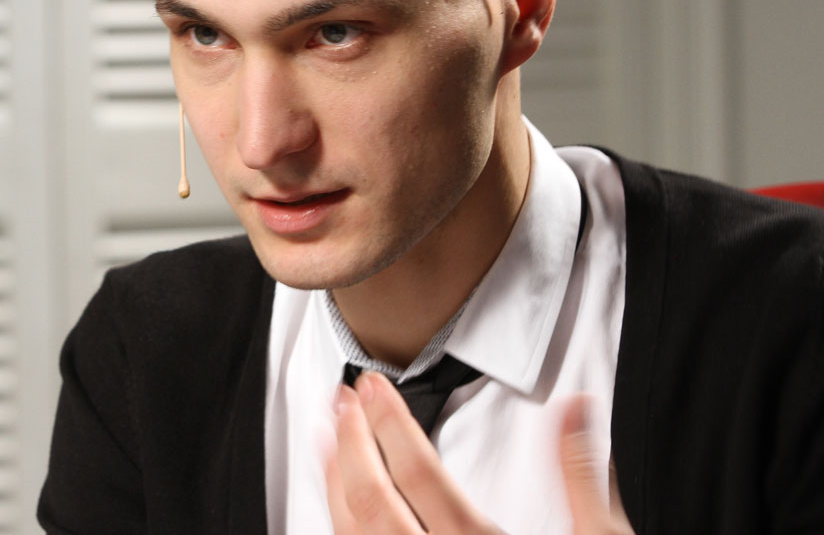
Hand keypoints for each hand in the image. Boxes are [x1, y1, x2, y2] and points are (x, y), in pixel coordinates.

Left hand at [325, 371, 633, 533]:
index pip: (418, 472)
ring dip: (334, 483)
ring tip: (327, 438)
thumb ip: (581, 475)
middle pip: (373, 500)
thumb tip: (572, 409)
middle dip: (351, 441)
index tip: (374, 387)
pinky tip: (339, 506)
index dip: (389, 421)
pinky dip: (341, 526)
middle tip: (345, 399)